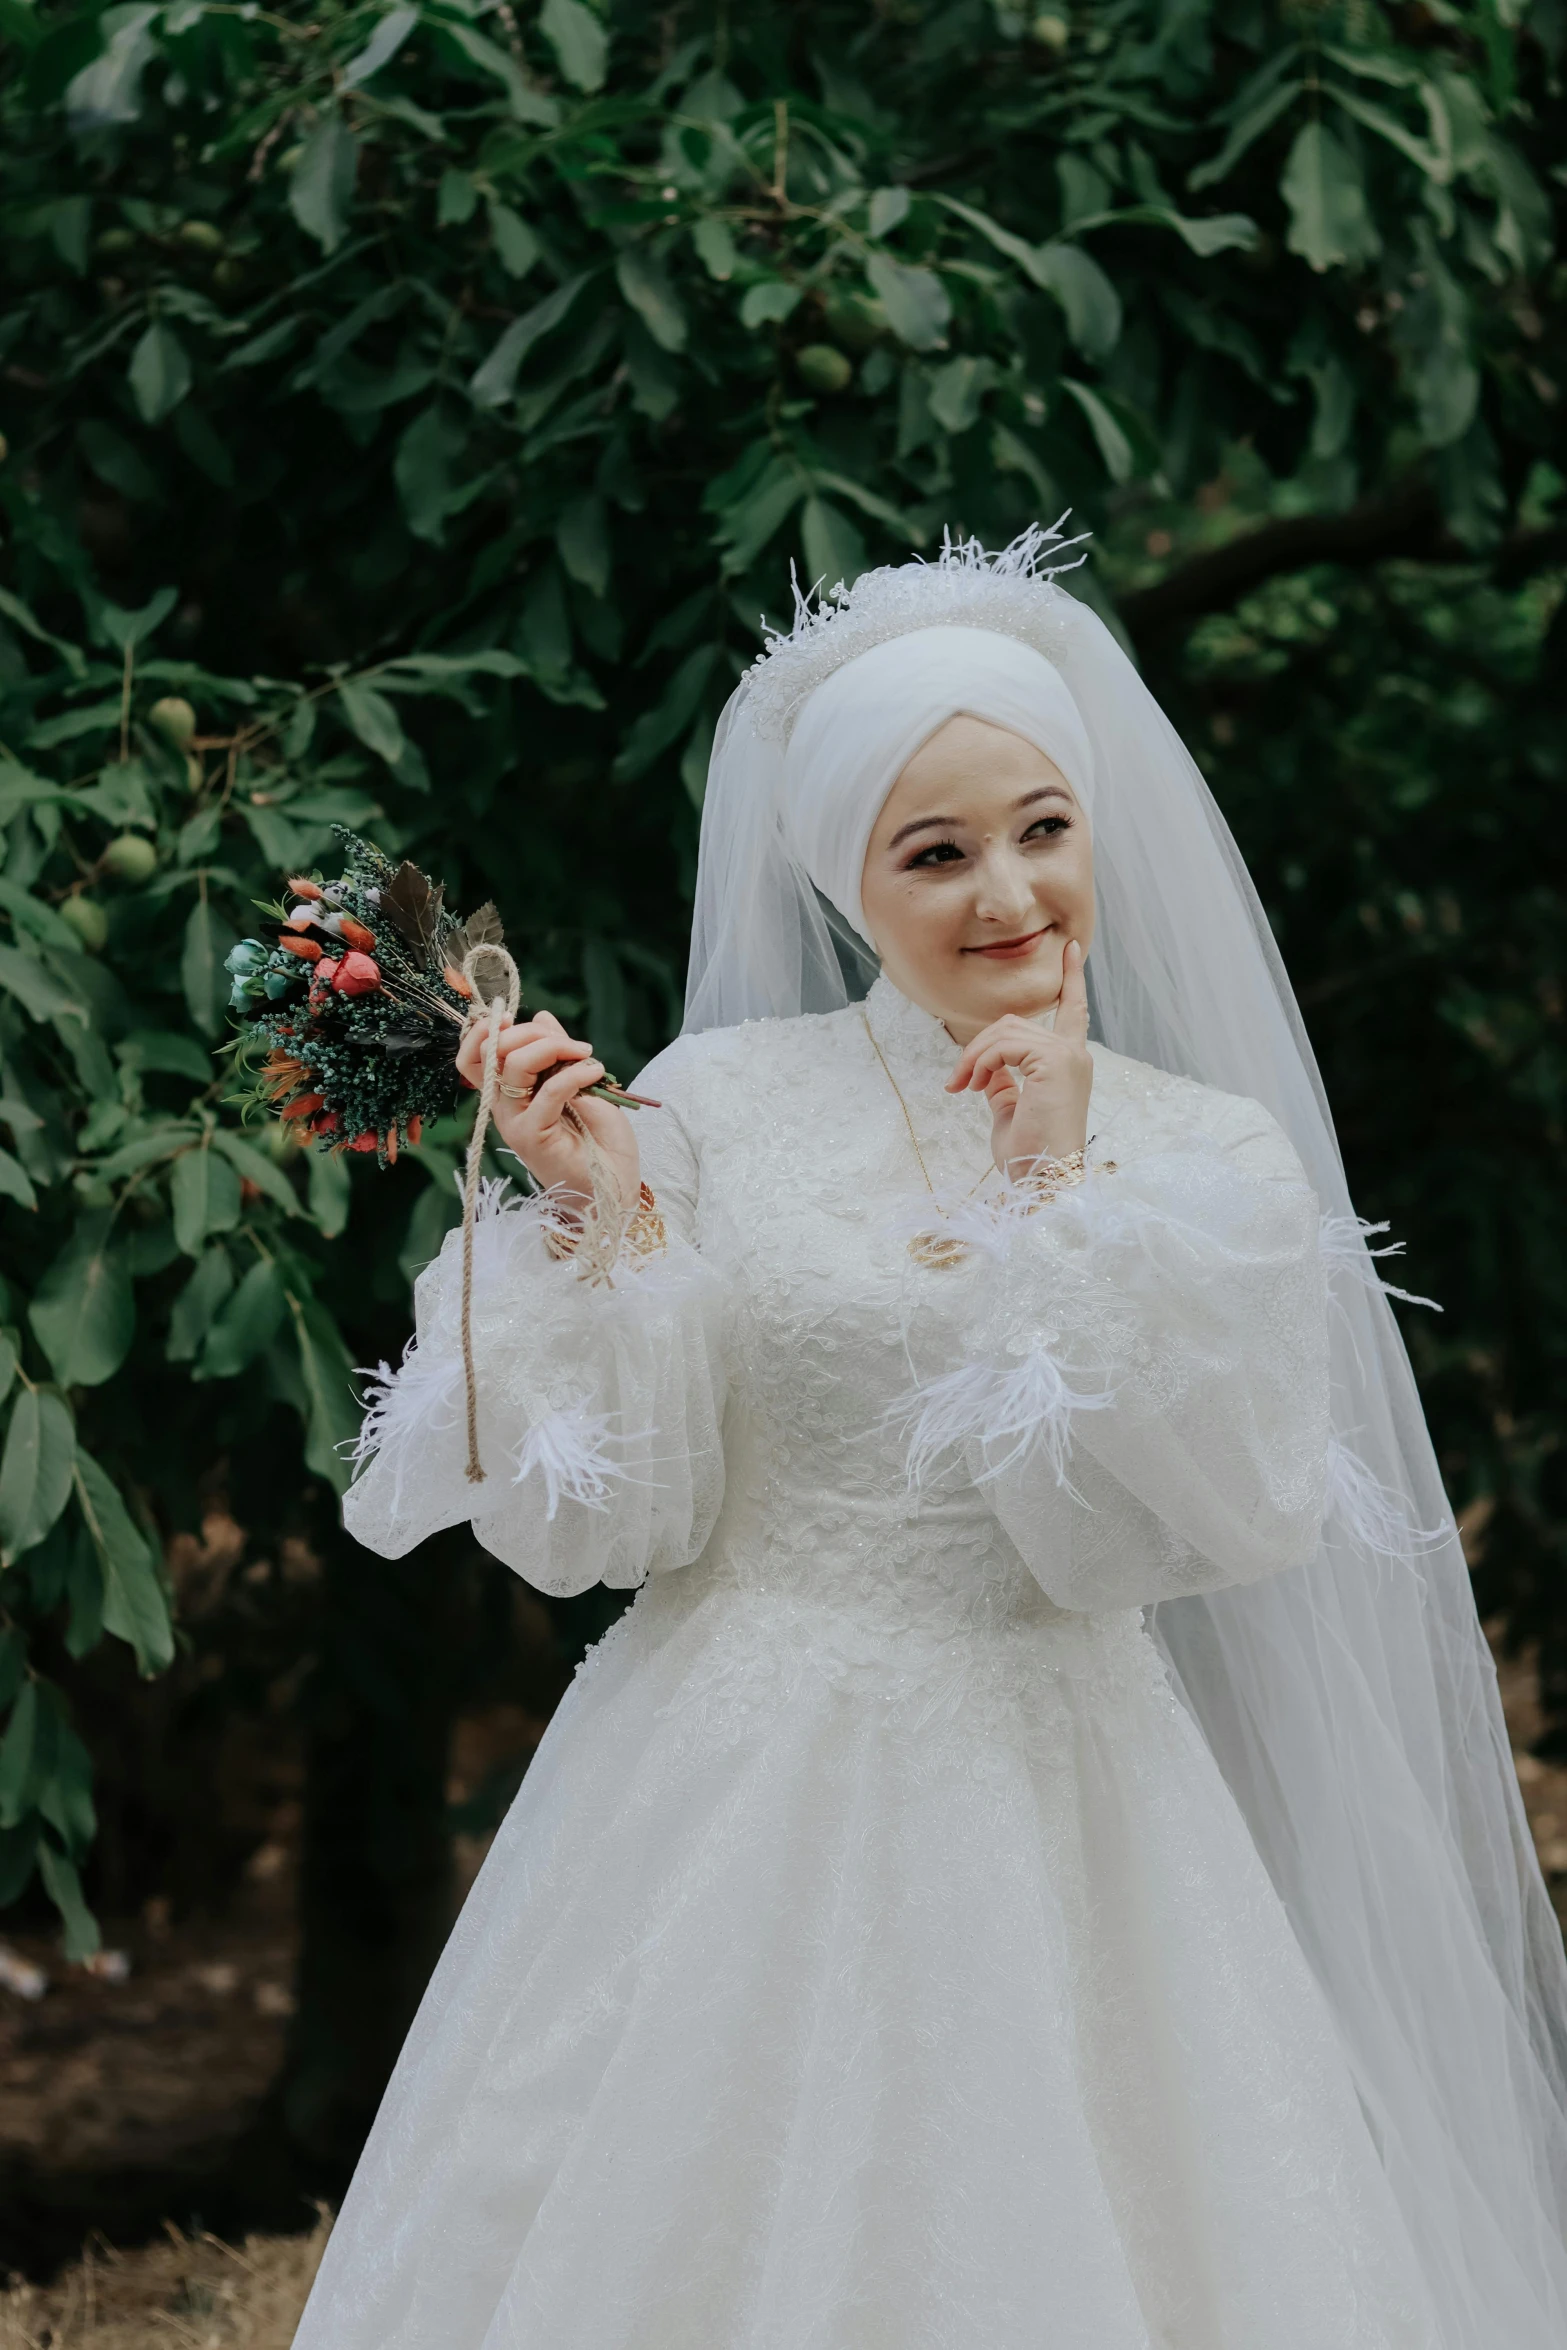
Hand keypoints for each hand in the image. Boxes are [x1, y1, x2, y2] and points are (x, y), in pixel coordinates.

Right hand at [455, 1009, 639, 1216]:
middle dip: (532, 1033)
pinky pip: (547, 1092)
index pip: (474, 1057)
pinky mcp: (532, 1138)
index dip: (484, 1031)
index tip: (513, 1016)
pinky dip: (573, 1074)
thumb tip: (540, 1015)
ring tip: (586, 1055)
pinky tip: (594, 1073)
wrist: (615, 1186)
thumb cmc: (599, 1140)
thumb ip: (558, 1052)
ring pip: (513, 1066)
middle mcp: (505, 1107)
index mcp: (509, 1093)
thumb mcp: (581, 1082)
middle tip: (573, 1044)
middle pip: (494, 1052)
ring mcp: (515, 1123)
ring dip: (552, 1048)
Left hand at [946, 938, 1092, 1178]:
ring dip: (974, 1057)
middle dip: (977, 1048)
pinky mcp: (1055, 1061)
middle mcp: (1075, 1054)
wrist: (1042, 1182)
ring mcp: (1068, 1056)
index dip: (1071, 980)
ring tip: (962, 1087)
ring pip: (1005, 1030)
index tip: (1071, 948)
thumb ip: (1003, 1083)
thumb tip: (987, 1069)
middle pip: (1013, 1023)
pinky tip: (975, 1085)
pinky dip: (982, 1061)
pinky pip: (1005, 1044)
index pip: (1072, 1012)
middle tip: (955, 1083)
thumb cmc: (1028, 1156)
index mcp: (1069, 1064)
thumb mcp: (1010, 1112)